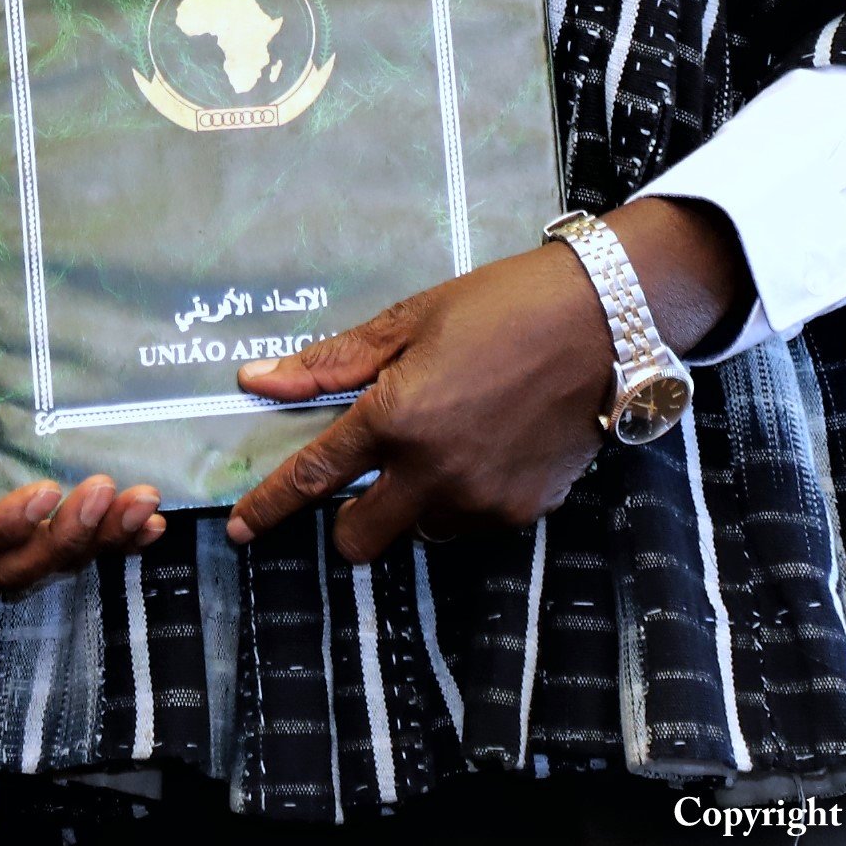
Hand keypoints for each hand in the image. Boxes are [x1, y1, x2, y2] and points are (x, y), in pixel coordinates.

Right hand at [0, 236, 162, 592]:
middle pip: (7, 563)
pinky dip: (118, 536)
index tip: (45, 491)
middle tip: (103, 492)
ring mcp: (7, 504)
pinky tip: (151, 520)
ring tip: (142, 500)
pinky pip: (80, 533)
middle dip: (60, 540)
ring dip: (100, 538)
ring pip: (50, 554)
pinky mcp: (46, 494)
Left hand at [224, 200, 749, 563]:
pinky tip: (488, 446)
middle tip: (362, 481)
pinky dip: (465, 496)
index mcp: (395, 419)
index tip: (240, 530)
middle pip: (361, 539)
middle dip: (348, 521)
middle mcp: (434, 473)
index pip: (313, 478)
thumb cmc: (501, 306)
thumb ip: (331, 362)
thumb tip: (257, 380)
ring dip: (415, 502)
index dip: (269, 507)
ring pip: (421, 530)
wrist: (605, 321)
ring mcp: (483, 499)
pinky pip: (472, 521)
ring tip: (446, 440)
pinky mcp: (525, 511)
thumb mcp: (409, 320)